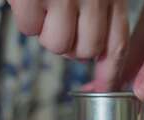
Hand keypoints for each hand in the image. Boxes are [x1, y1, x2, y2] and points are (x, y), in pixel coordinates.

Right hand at [7, 0, 129, 91]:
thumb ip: (101, 11)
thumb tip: (93, 58)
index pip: (117, 42)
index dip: (111, 71)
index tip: (105, 87)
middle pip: (85, 50)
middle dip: (71, 46)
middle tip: (59, 25)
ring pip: (57, 45)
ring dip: (47, 33)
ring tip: (44, 9)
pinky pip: (30, 29)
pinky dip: (26, 19)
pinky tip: (28, 0)